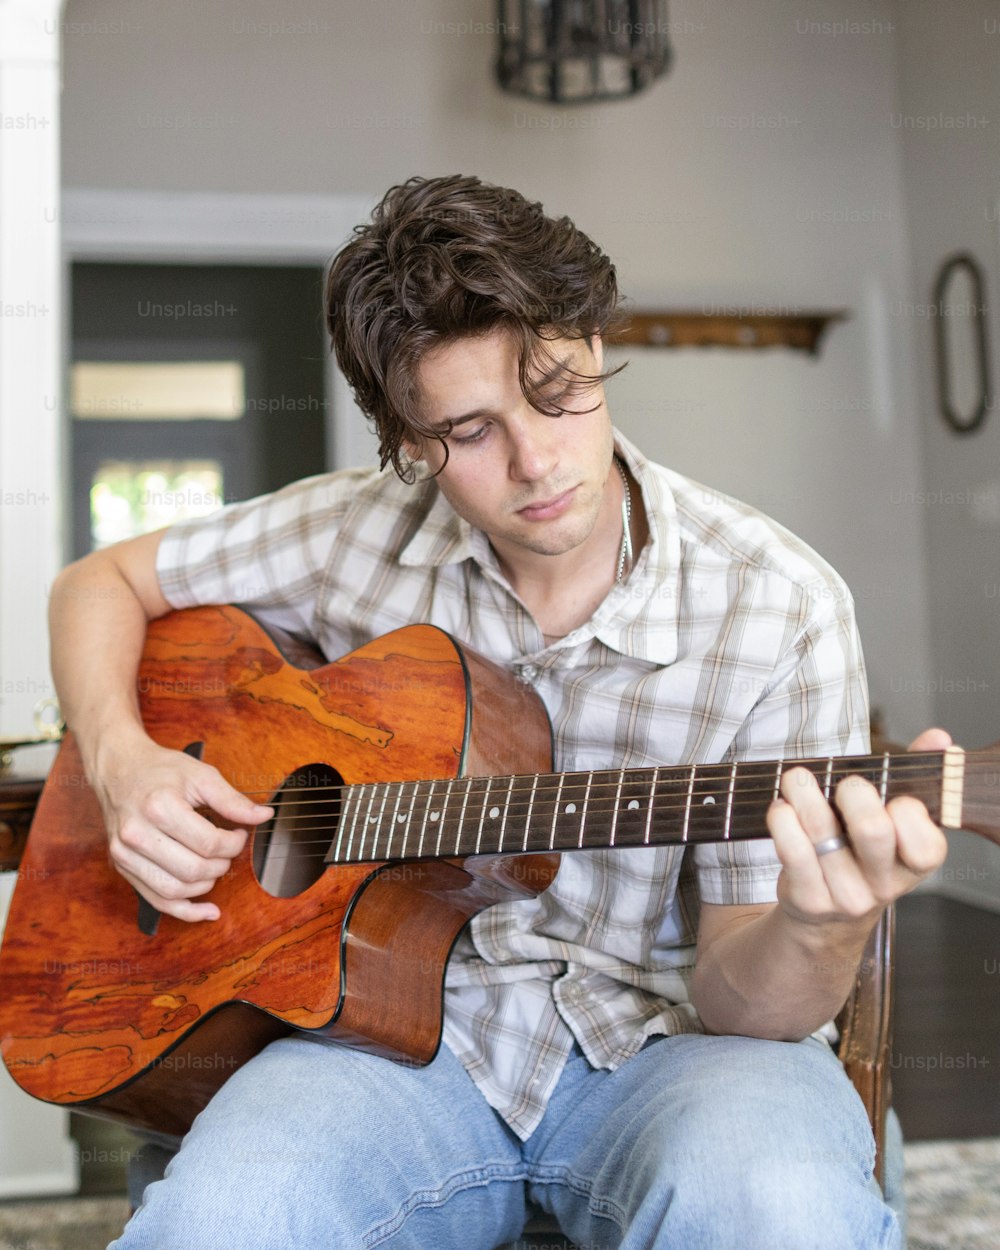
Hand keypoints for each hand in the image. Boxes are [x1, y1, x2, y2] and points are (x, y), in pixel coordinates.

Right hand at [94, 733, 272, 922]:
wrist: (119, 769)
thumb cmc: (162, 770)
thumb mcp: (201, 775)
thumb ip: (233, 800)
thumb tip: (265, 816)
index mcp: (159, 807)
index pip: (209, 844)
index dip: (235, 844)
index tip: (239, 834)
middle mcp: (137, 834)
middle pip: (193, 870)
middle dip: (221, 865)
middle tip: (228, 850)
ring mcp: (125, 854)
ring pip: (175, 890)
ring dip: (206, 886)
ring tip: (215, 867)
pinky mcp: (121, 867)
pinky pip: (156, 900)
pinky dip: (185, 911)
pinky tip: (208, 911)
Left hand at [767, 728, 949, 930]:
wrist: (828, 915)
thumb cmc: (862, 851)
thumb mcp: (893, 821)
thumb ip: (914, 775)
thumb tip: (938, 737)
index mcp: (915, 864)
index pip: (925, 844)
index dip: (908, 812)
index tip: (892, 796)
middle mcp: (885, 886)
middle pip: (872, 831)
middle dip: (853, 792)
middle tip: (844, 783)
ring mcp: (847, 896)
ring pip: (823, 834)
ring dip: (804, 795)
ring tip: (795, 779)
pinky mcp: (810, 900)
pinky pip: (793, 852)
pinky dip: (783, 821)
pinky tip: (781, 808)